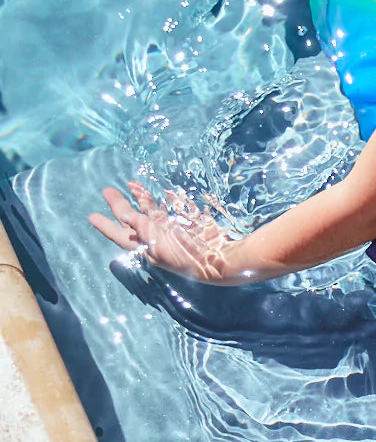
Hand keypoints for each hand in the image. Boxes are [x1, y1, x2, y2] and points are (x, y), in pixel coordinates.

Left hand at [89, 181, 236, 283]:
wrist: (218, 257)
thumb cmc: (186, 255)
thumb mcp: (158, 244)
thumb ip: (141, 228)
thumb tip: (125, 216)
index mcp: (146, 246)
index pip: (120, 234)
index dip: (106, 225)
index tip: (91, 216)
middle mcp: (156, 237)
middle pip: (132, 219)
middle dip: (119, 205)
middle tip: (107, 190)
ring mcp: (172, 228)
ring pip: (151, 210)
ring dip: (141, 197)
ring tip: (130, 184)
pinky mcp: (186, 221)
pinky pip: (173, 206)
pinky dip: (167, 197)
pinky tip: (162, 190)